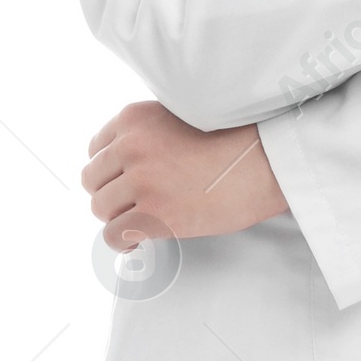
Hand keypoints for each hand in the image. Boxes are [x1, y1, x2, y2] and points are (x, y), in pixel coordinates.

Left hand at [83, 101, 288, 244]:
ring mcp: (142, 181)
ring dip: (118, 218)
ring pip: (100, 208)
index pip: (96, 149)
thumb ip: (148, 134)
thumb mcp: (181, 117)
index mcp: (133, 119)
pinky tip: (141, 240)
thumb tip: (124, 167)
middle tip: (135, 205)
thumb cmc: (234, 140)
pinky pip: (114, 236)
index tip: (128, 182)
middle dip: (112, 195)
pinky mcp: (155, 214)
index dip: (111, 170)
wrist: (267, 160)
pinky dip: (124, 242)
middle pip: (92, 180)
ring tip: (142, 221)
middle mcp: (130, 146)